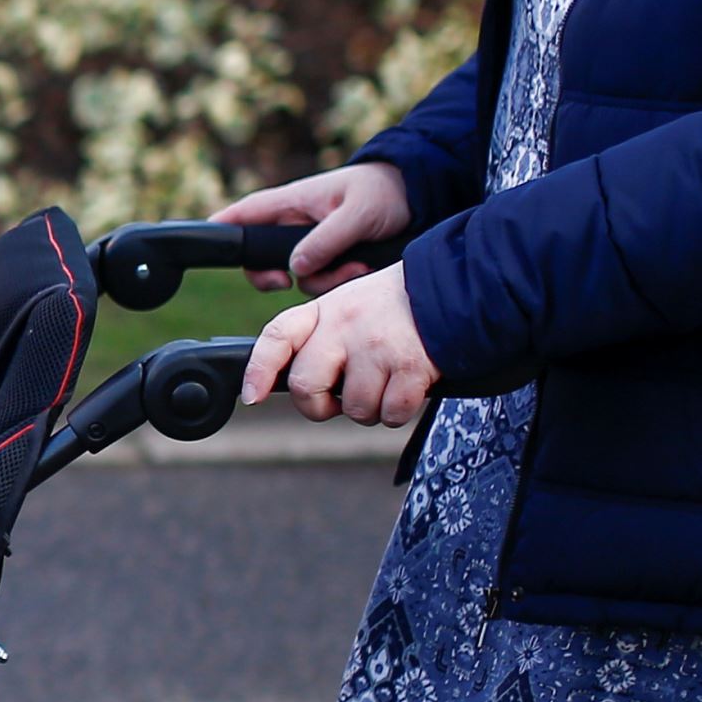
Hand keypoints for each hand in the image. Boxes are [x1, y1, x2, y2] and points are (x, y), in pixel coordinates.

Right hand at [214, 161, 414, 292]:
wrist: (420, 197)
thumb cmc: (384, 191)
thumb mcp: (357, 213)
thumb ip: (325, 240)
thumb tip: (295, 268)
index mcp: (292, 202)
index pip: (244, 214)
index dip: (220, 228)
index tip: (203, 243)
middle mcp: (296, 225)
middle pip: (261, 258)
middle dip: (274, 276)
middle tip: (288, 282)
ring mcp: (313, 244)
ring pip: (297, 277)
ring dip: (324, 280)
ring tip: (355, 265)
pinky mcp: (332, 259)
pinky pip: (322, 282)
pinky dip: (340, 282)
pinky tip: (362, 268)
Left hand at [242, 267, 439, 427]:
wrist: (450, 287)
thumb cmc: (392, 308)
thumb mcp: (346, 307)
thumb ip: (319, 339)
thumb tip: (296, 387)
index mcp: (324, 311)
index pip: (277, 337)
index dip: (259, 370)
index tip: (252, 397)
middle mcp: (344, 326)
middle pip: (307, 386)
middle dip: (319, 408)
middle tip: (338, 403)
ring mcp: (376, 346)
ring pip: (354, 408)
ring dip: (370, 409)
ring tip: (385, 383)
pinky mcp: (410, 365)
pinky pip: (391, 413)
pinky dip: (398, 412)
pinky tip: (407, 388)